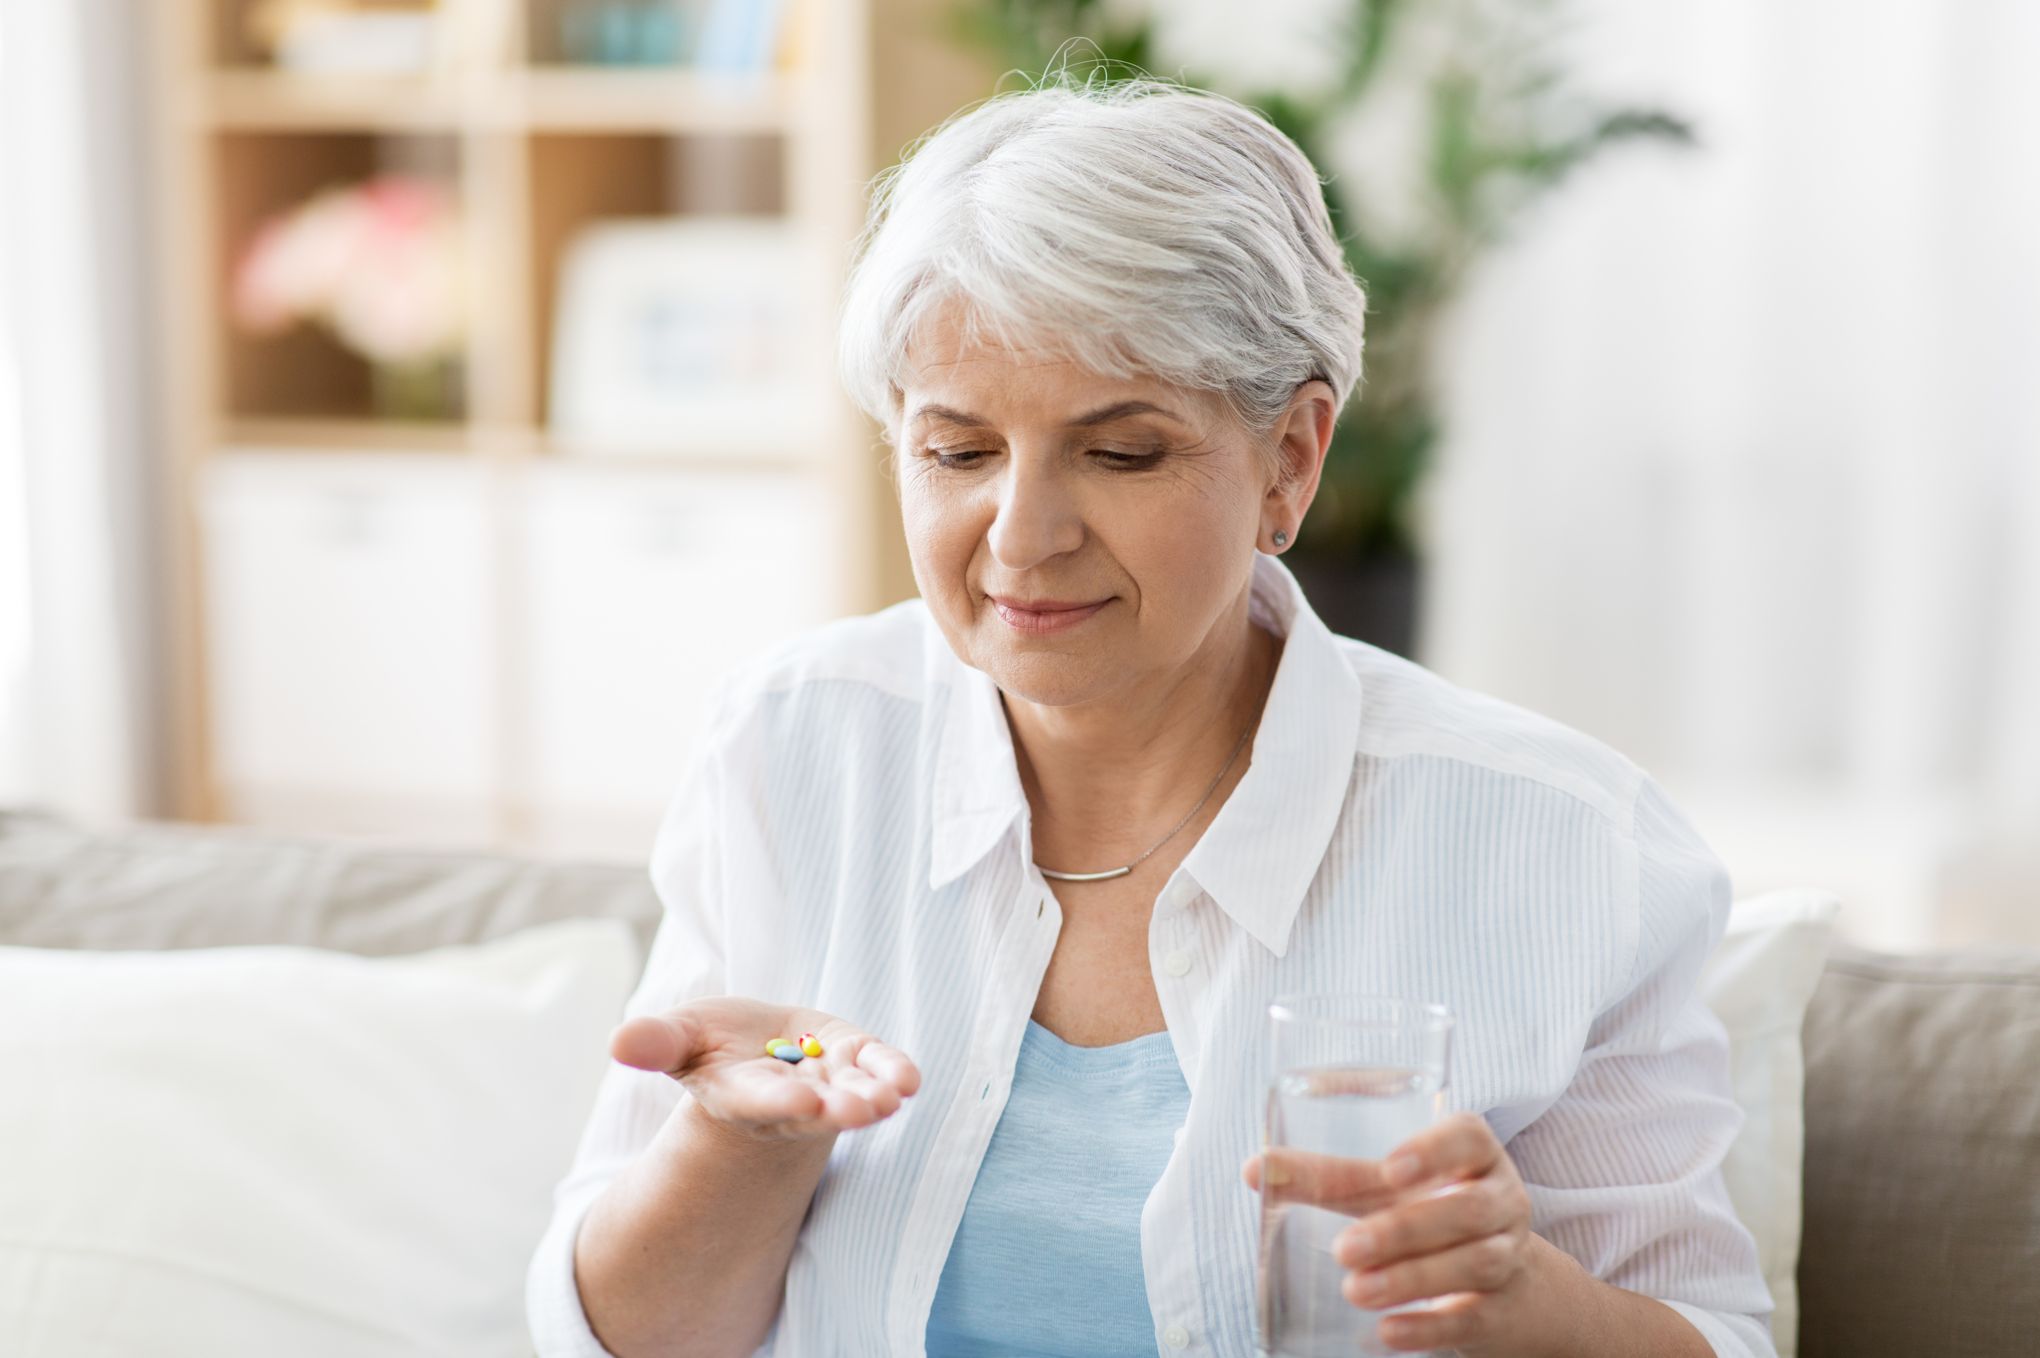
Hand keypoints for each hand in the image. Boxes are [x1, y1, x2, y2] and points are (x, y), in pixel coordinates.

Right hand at [610, 996, 920, 1143]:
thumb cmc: (712, 1047)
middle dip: (838, 1109)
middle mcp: (790, 1097)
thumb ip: (658, 1042)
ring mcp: (827, 1080)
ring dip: (872, 1097)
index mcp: (742, 1094)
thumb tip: (617, 1042)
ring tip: (892, 1098)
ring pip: (852, 1094)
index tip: (803, 1100)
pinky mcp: (853, 1058)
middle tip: (864, 1110)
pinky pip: (877, 1069)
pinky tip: (910, 1080)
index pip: (762, 1100)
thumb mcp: (680, 1037)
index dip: (781, 1100)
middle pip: (816, 1107)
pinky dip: (894, 1072)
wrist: (756, 1051)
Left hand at [1242, 1112, 1544, 1355]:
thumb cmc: (1430, 1213)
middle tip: (1345, 1249)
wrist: (1510, 1286)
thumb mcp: (1390, 1190)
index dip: (1433, 1150)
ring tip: (1355, 1290)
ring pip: (1473, 1263)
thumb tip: (1255, 1170)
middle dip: (1404, 1229)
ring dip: (1411, 1278)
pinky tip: (1390, 1332)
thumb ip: (1330, 1178)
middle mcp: (1500, 1202)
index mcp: (1474, 1157)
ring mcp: (1507, 1258)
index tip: (1389, 1170)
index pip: (1469, 1137)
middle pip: (1466, 1210)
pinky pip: (1471, 1319)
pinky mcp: (1498, 1312)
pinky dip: (1429, 1327)